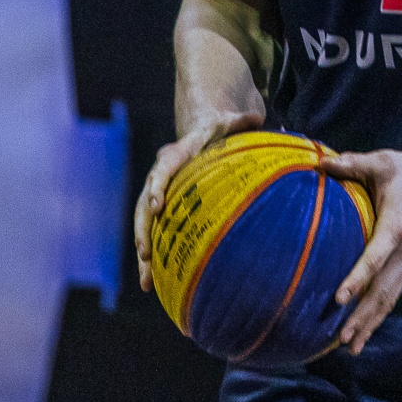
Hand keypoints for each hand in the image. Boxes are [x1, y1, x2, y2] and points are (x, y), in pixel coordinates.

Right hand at [132, 109, 260, 291]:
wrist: (203, 130)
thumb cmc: (220, 128)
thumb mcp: (231, 121)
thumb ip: (241, 121)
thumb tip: (257, 116)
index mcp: (179, 153)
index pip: (164, 168)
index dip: (158, 186)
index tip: (157, 206)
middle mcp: (164, 176)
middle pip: (146, 204)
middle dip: (144, 230)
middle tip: (145, 253)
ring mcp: (162, 195)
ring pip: (146, 225)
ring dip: (146, 252)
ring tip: (147, 281)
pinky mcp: (167, 211)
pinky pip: (157, 235)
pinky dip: (154, 259)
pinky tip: (154, 285)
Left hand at [319, 146, 401, 352]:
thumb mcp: (380, 162)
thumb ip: (351, 164)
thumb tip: (320, 162)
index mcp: (396, 226)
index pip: (375, 257)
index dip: (358, 278)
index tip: (339, 297)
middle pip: (384, 290)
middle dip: (363, 316)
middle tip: (342, 338)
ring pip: (389, 299)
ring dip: (370, 324)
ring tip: (350, 346)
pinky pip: (392, 294)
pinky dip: (377, 316)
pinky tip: (362, 333)